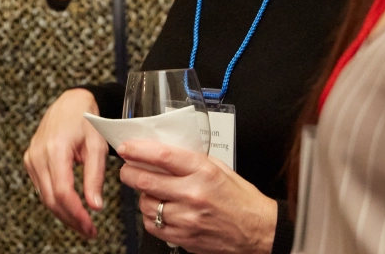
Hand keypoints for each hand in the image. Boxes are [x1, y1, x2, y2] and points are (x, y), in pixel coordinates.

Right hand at [23, 89, 108, 238]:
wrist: (71, 103)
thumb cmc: (86, 121)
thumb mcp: (97, 147)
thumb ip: (95, 177)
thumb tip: (95, 206)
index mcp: (55, 149)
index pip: (62, 192)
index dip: (76, 213)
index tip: (90, 226)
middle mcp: (38, 154)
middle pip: (51, 199)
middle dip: (70, 219)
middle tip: (89, 232)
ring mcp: (31, 158)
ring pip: (45, 197)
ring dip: (63, 214)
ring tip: (83, 224)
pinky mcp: (30, 161)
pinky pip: (42, 188)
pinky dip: (56, 201)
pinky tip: (71, 208)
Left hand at [118, 139, 277, 253]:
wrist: (258, 231)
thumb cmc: (240, 199)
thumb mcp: (219, 168)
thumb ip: (190, 160)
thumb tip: (161, 152)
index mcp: (203, 171)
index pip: (162, 156)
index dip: (138, 150)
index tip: (126, 148)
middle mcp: (193, 194)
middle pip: (146, 180)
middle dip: (129, 172)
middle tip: (127, 169)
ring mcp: (187, 219)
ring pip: (146, 204)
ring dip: (142, 196)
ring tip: (151, 192)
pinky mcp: (184, 238)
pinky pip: (152, 225)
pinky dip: (151, 216)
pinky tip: (160, 210)